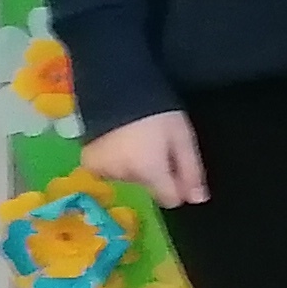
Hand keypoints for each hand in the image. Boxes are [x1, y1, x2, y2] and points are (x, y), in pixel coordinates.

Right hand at [81, 109, 206, 208]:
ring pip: (129, 178)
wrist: (117, 88)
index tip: (176, 166)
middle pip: (149, 185)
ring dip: (134, 165)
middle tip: (154, 143)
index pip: (169, 199)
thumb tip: (198, 199)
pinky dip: (115, 162)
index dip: (177, 185)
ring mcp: (102, 170)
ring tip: (136, 138)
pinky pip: (108, 172)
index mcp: (149, 170)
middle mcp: (124, 176)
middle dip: (155, 170)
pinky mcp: (88, 162)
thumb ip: (191, 171)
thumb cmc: (158, 112)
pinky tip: (119, 143)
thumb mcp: (182, 138)